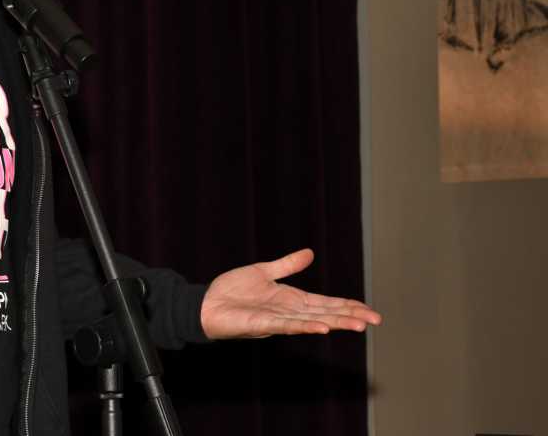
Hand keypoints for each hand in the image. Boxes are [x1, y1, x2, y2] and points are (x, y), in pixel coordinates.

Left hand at [199, 248, 381, 339]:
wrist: (206, 303)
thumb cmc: (232, 291)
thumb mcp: (263, 272)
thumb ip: (287, 265)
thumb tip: (310, 253)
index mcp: (291, 300)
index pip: (326, 304)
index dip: (348, 306)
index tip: (370, 311)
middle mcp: (289, 312)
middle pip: (326, 314)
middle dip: (351, 317)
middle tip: (375, 320)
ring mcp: (278, 319)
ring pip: (313, 322)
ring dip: (336, 323)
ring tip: (358, 325)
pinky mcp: (263, 324)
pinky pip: (287, 326)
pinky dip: (305, 326)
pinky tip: (322, 328)